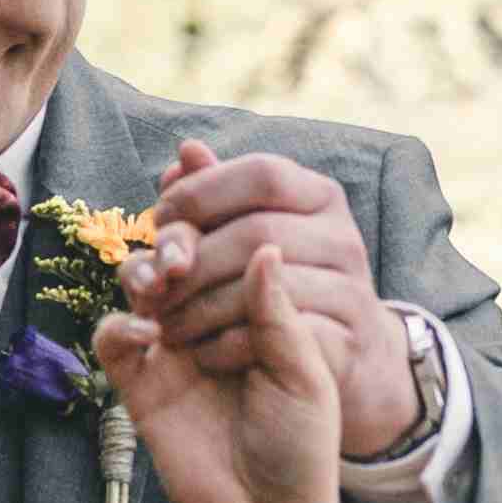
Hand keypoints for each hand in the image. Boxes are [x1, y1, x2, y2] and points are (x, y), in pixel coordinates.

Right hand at [95, 219, 357, 502]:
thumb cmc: (299, 443)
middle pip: (172, 247)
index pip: (223, 234)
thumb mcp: (304, 369)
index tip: (195, 160)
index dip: (207, 197)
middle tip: (183, 243)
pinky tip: (150, 333)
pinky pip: (113, 338)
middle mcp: (206, 314)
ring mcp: (169, 346)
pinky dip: (123, 326)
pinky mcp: (138, 383)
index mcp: (252, 303)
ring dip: (143, 267)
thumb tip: (264, 246)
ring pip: (136, 282)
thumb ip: (277, 310)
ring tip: (167, 275)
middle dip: (174, 230)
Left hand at [137, 144, 425, 458]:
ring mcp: (351, 289)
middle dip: (193, 260)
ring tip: (164, 324)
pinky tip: (202, 351)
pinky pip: (277, 336)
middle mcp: (343, 237)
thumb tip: (187, 151)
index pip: (262, 173)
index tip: (160, 219)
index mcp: (321, 196)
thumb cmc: (285, 276)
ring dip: (201, 309)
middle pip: (257, 232)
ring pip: (264, 288)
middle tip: (150, 287)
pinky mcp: (345, 340)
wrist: (348, 347)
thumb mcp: (257, 228)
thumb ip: (218, 192)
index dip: (203, 191)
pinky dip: (228, 345)